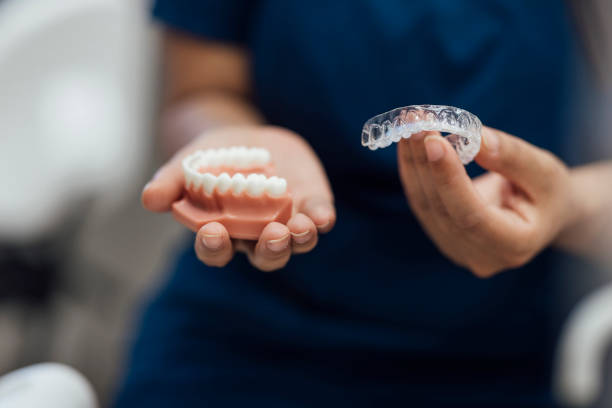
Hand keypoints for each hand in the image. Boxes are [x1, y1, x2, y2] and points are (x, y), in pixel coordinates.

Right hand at [143, 126, 335, 271]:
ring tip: (301, 227)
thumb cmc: (212, 160)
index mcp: (224, 233)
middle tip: (272, 236)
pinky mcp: (310, 203)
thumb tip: (150, 199)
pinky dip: (322, 218)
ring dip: (300, 238)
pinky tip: (323, 216)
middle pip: (265, 255)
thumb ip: (170, 182)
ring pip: (295, 242)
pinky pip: (319, 217)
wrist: (246, 140)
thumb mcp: (187, 164)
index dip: (214, 247)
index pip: (217, 251)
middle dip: (270, 250)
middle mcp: (257, 235)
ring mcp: (287, 222)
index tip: (212, 232)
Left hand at [398, 126, 572, 276]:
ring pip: (425, 205)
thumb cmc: (550, 191)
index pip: (470, 216)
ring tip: (410, 122)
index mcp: (514, 246)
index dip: (449, 179)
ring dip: (413, 161)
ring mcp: (457, 250)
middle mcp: (480, 257)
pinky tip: (410, 142)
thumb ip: (512, 158)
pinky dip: (412, 169)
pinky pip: (421, 201)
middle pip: (442, 209)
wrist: (544, 212)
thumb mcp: (544, 171)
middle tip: (416, 121)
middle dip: (425, 162)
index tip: (434, 141)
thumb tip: (475, 137)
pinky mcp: (442, 235)